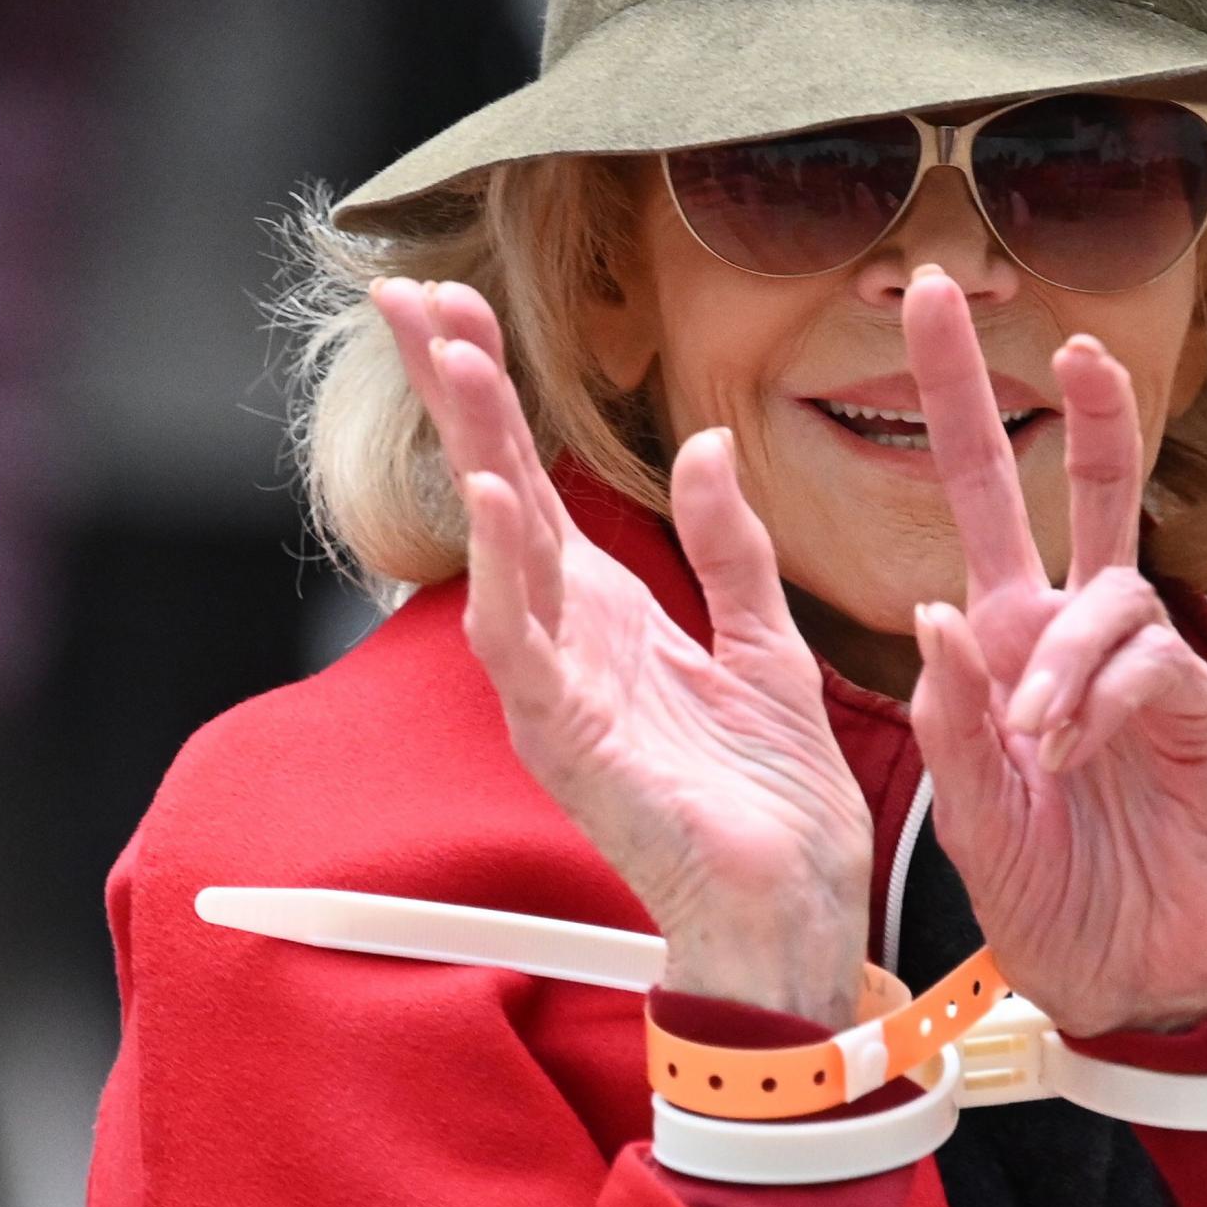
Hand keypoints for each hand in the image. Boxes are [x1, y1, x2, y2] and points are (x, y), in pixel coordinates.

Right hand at [372, 279, 871, 1027]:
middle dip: (457, 392)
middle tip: (409, 292)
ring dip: (473, 450)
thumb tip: (702, 444)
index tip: (455, 300)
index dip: (494, 393)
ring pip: (497, 552)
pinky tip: (497, 497)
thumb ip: (729, 547)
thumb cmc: (775, 799)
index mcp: (610, 614)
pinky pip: (525, 648)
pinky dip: (505, 571)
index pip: (535, 479)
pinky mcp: (571, 746)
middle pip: (495, 490)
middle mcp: (567, 643)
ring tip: (452, 355)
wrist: (797, 913)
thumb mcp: (768, 645)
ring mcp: (558, 692)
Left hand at [902, 270, 1206, 1036]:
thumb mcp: (965, 807)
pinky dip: (1104, 701)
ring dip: (1065, 656)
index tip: (926, 305)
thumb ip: (950, 715)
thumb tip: (937, 602)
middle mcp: (1074, 635)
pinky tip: (1077, 753)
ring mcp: (1144, 670)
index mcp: (1005, 639)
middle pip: (1086, 489)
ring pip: (1113, 592)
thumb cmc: (1041, 891)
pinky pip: (1152, 666)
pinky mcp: (1199, 714)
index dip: (958, 402)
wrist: (1125, 978)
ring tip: (1036, 738)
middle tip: (1066, 334)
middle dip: (1083, 408)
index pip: (981, 498)